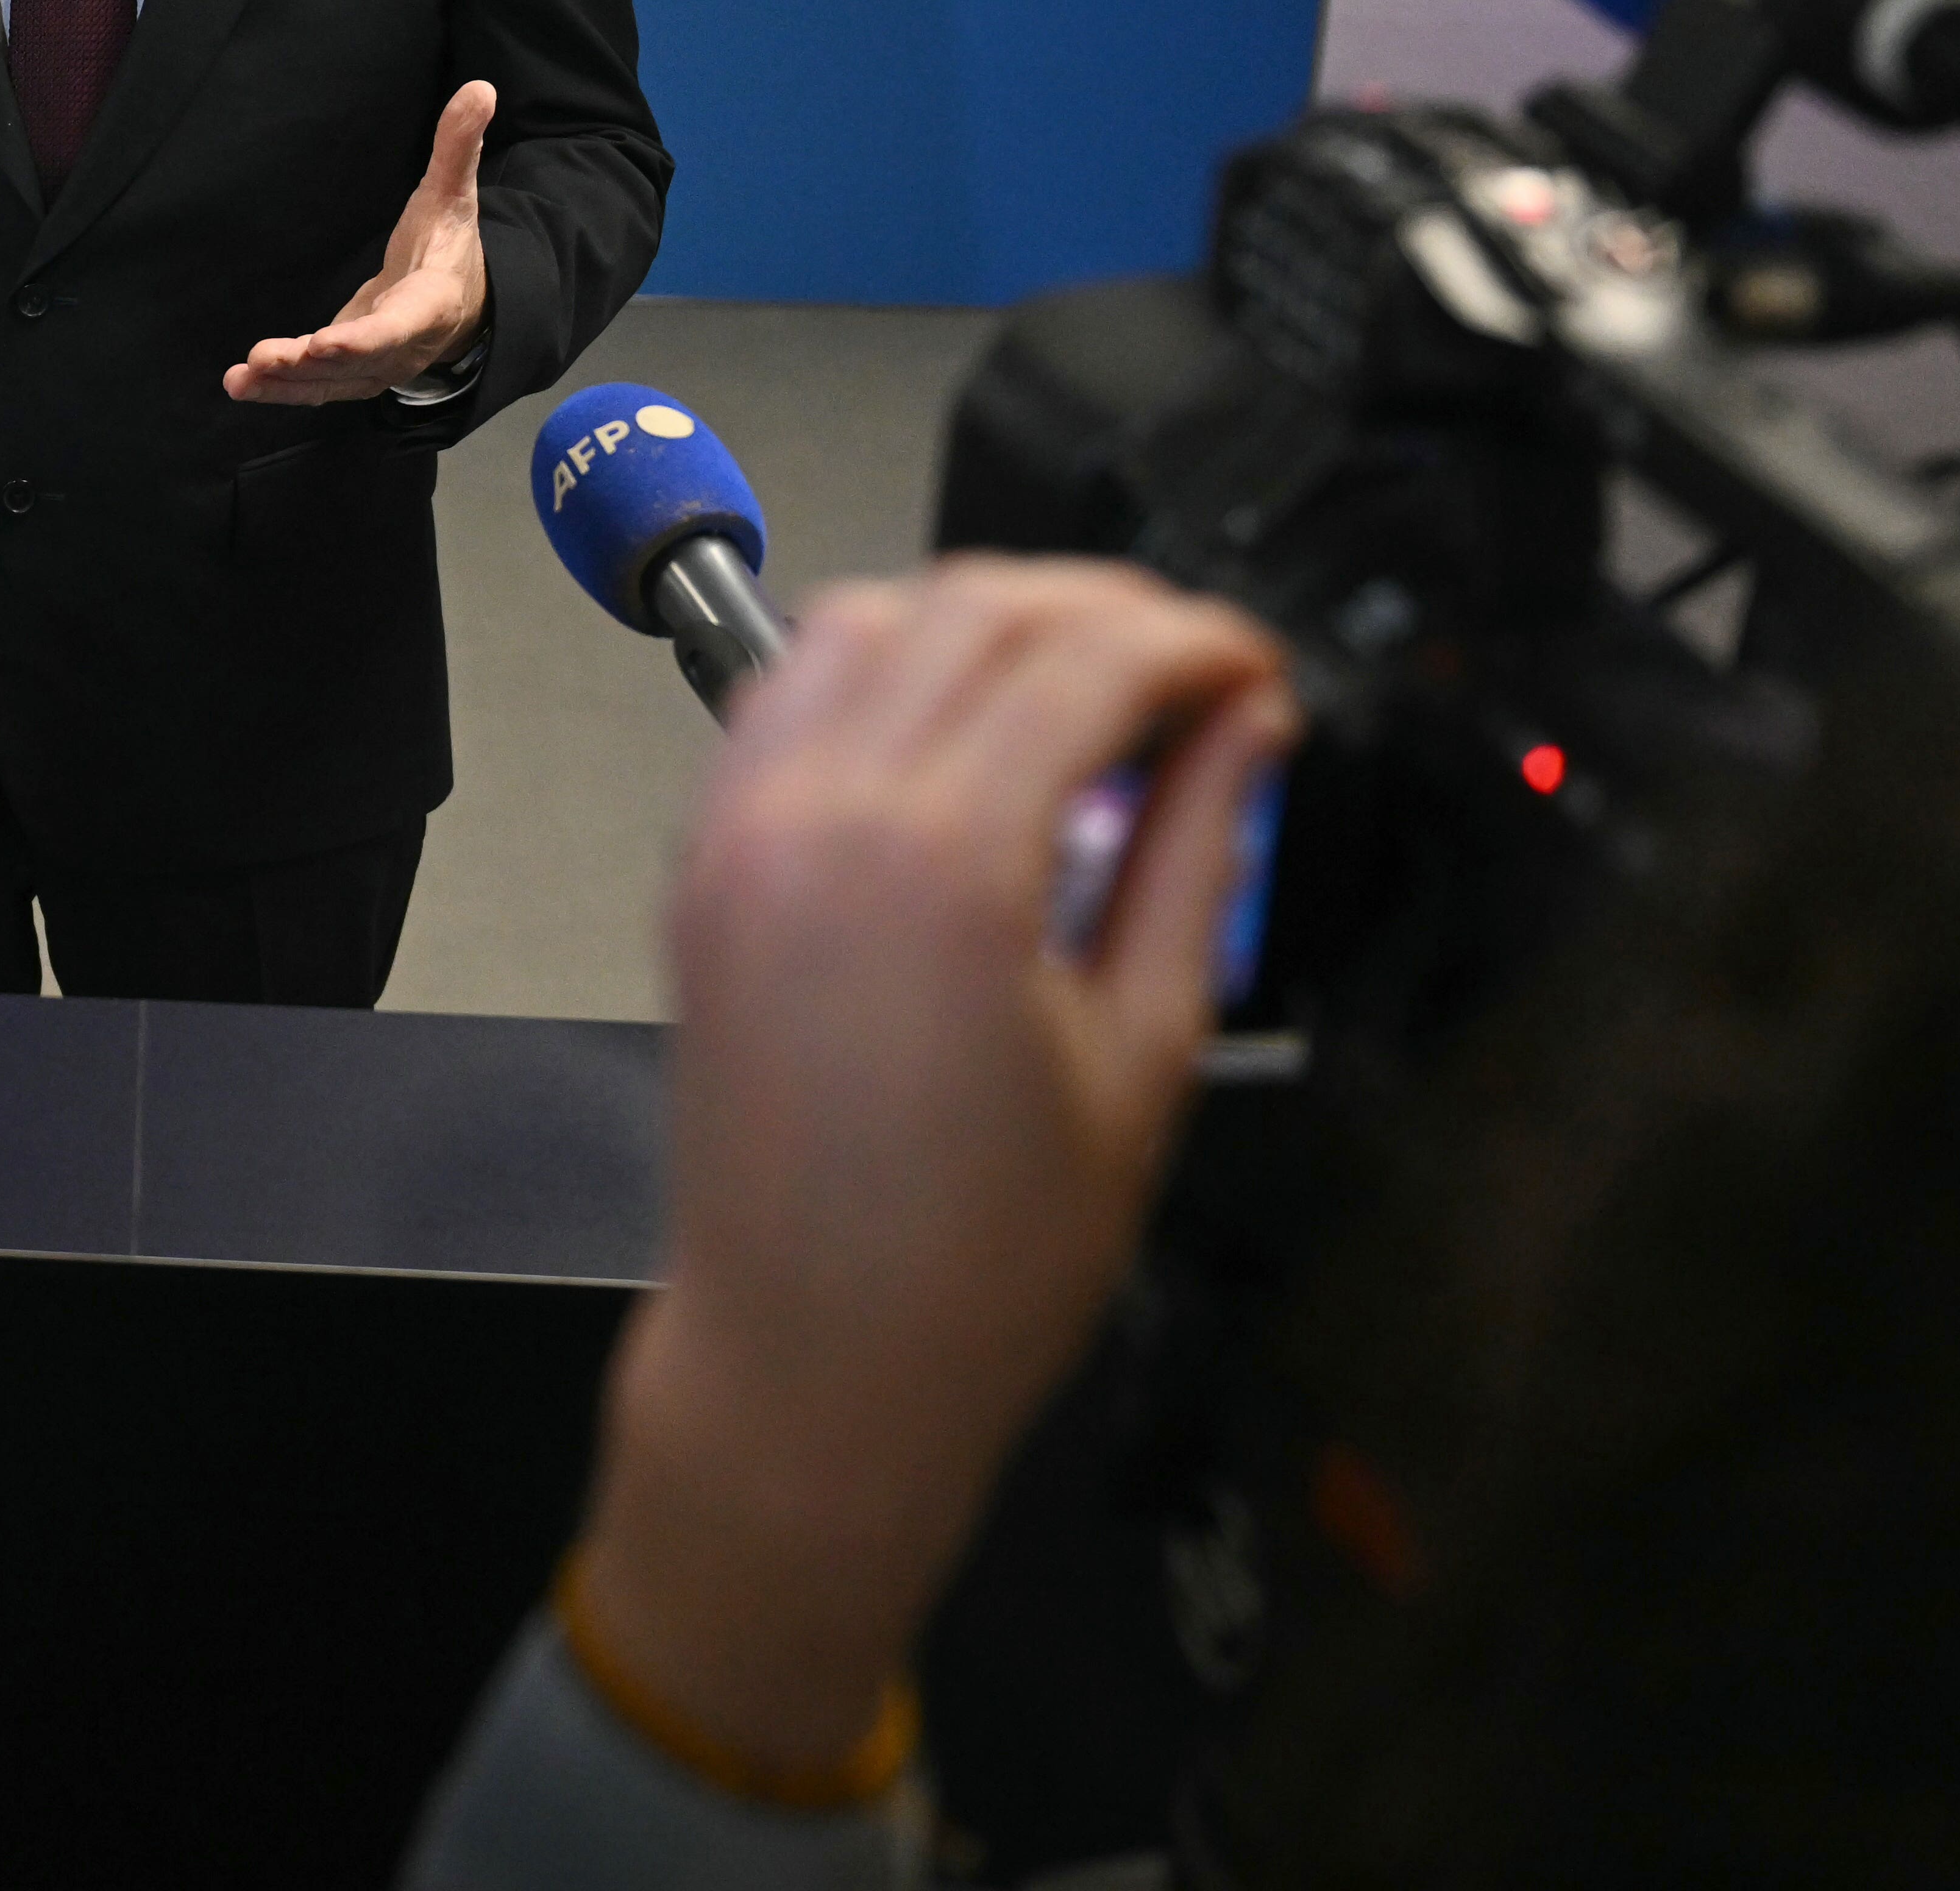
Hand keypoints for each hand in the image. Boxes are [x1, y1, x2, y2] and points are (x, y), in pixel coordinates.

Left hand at [226, 79, 493, 403]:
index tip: (327, 342)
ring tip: (241, 379)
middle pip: (357, 363)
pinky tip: (241, 385)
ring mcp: (378, 368)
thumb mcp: (454, 194)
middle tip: (264, 359)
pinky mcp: (353, 375)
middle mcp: (404, 346)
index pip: (399, 325)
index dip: (365, 338)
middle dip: (312, 364)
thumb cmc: (448, 245)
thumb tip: (480, 88)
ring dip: (287, 385)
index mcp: (430, 302)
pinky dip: (281, 391)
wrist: (462, 303)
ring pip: (333, 384)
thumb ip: (458, 147)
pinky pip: (318, 390)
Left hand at [571, 558, 1293, 1779]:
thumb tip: (1248, 728)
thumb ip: (1199, 853)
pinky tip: (964, 731)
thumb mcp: (1146, 1046)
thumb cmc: (979, 1254)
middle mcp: (820, 817)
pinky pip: (785, 693)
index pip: (1086, 656)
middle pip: (976, 607)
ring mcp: (743, 829)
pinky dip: (882, 668)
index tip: (1255, 670)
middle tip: (1194, 673)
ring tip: (1090, 694)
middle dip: (1105, 610)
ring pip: (867, 618)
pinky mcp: (703, 859)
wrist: (816, 1352)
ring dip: (988, 620)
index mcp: (944, 864)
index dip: (1197, 640)